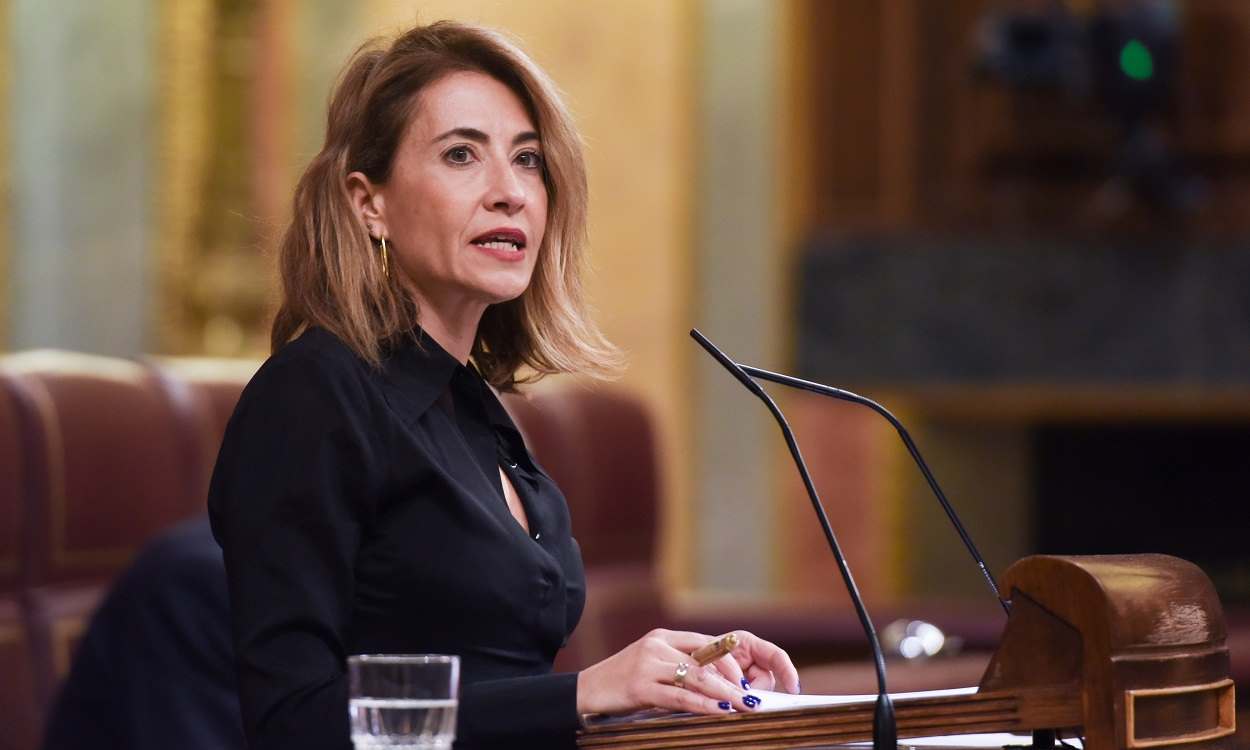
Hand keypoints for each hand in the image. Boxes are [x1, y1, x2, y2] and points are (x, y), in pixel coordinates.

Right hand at [575, 629, 798, 715]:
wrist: (585, 691)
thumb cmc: (621, 682)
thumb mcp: (651, 667)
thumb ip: (678, 668)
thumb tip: (715, 683)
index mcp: (662, 638)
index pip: (705, 643)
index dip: (729, 661)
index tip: (747, 680)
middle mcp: (657, 646)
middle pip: (704, 660)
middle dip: (733, 680)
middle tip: (753, 697)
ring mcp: (647, 664)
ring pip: (695, 677)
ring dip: (724, 694)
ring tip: (744, 706)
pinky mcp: (639, 686)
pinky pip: (678, 696)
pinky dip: (702, 705)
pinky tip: (718, 712)